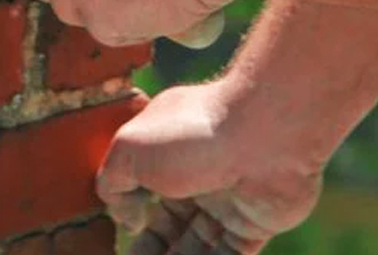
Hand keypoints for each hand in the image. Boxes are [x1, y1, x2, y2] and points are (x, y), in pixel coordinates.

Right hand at [97, 80, 324, 254]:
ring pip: (195, 247)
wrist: (264, 134)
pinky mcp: (254, 226)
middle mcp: (197, 178)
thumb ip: (113, 183)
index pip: (144, 196)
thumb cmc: (193, 134)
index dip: (130, 220)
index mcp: (168, 153)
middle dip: (152, 249)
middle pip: (169, 227)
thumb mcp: (130, 149)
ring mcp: (227, 203)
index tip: (121, 239)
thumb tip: (129, 219)